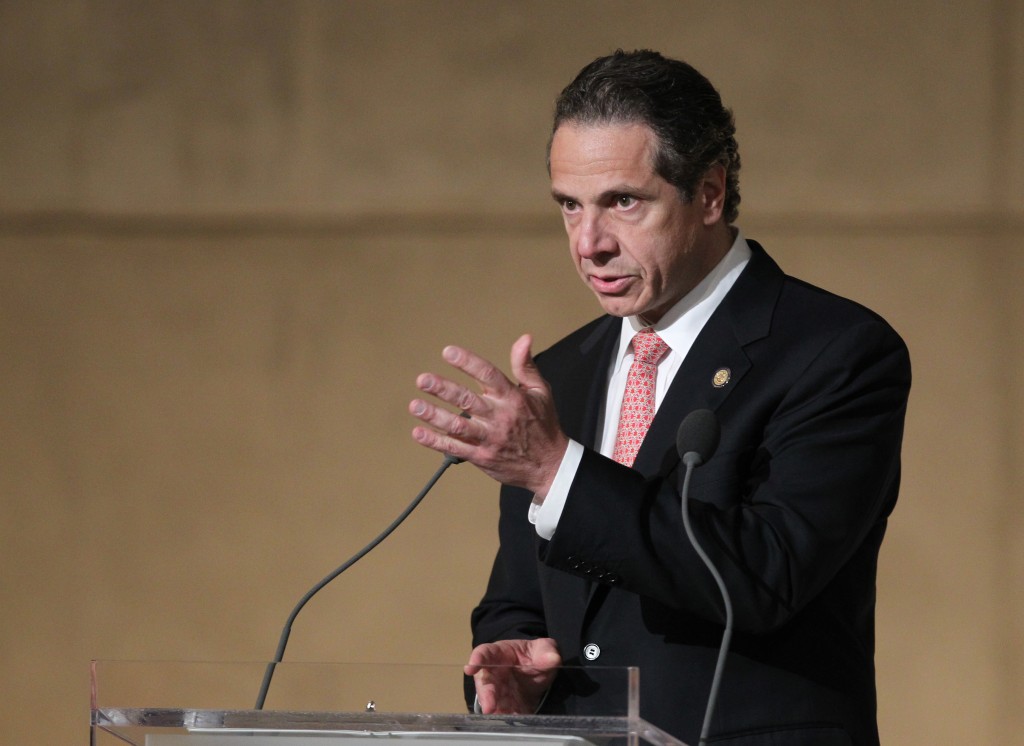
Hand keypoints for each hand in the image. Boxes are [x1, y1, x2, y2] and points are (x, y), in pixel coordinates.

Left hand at [409, 334, 568, 495]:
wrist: (550, 466)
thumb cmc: (543, 426)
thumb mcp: (541, 391)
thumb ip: (526, 365)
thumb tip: (524, 339)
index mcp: (512, 398)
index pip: (488, 375)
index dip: (467, 362)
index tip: (448, 352)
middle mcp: (499, 417)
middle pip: (467, 400)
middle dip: (443, 389)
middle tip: (423, 380)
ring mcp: (489, 438)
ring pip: (457, 425)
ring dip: (434, 415)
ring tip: (415, 405)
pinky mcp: (482, 457)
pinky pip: (456, 448)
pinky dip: (436, 441)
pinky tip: (419, 432)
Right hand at [464, 638, 561, 714]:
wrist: (539, 672)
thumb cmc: (534, 655)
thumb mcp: (543, 649)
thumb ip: (547, 652)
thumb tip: (552, 658)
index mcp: (499, 653)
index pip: (484, 653)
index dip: (476, 660)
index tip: (470, 668)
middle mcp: (494, 673)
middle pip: (485, 683)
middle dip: (486, 695)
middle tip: (489, 706)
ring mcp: (499, 691)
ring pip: (492, 701)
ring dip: (496, 711)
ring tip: (503, 717)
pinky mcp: (507, 706)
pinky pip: (506, 713)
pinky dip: (509, 717)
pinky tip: (515, 720)